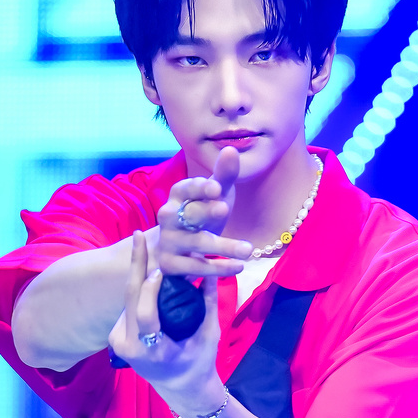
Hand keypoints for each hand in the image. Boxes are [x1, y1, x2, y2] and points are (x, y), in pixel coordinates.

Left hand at [108, 231, 225, 413]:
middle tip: (138, 236)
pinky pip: (127, 306)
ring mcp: (117, 341)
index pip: (145, 314)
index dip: (151, 288)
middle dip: (135, 265)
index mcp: (151, 351)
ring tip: (142, 244)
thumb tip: (211, 269)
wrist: (182, 390)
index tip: (162, 267)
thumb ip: (208, 302)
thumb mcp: (209, 334)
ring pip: (126, 300)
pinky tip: (143, 266)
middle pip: (129, 299)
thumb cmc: (200, 364)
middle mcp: (128, 346)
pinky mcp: (115, 336)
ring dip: (137, 273)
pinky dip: (137, 286)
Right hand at [157, 147, 252, 277]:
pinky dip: (217, 268)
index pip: (185, 188)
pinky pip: (195, 267)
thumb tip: (231, 149)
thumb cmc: (199, 216)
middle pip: (189, 214)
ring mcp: (169, 242)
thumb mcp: (215, 195)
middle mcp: (169, 217)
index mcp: (178, 195)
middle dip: (205, 211)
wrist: (174, 250)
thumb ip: (223, 175)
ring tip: (248, 250)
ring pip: (196, 243)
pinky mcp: (171, 265)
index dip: (199, 188)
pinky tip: (238, 266)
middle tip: (224, 208)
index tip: (216, 187)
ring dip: (222, 246)